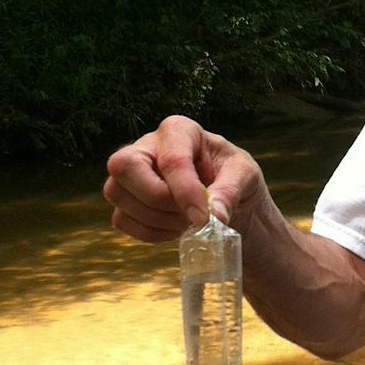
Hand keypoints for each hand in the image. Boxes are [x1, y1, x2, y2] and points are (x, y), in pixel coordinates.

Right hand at [103, 115, 262, 243]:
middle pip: (125, 167)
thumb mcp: (245, 176)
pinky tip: (175, 229)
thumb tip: (213, 216)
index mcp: (179, 130)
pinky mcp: (124, 201)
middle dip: (158, 199)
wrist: (225, 196)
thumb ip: (229, 192)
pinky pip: (122, 220)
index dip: (186, 192)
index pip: (171, 159)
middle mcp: (146, 146)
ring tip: (188, 222)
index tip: (204, 218)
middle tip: (190, 216)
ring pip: (119, 195)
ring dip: (157, 220)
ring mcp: (129, 174)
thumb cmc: (233, 176)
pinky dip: (151, 233)